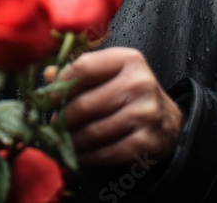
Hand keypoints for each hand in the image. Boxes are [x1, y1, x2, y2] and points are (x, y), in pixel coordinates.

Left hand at [45, 47, 182, 165]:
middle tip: (53, 125)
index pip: (84, 67)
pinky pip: (106, 153)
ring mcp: (145, 114)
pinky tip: (79, 154)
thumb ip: (78, 72)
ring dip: (72, 140)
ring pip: (93, 132)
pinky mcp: (146, 142)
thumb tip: (48, 75)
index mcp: (128, 60)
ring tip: (63, 140)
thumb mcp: (109, 74)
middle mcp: (140, 84)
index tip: (49, 98)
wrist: (167, 122)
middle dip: (63, 118)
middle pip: (85, 104)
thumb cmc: (130, 94)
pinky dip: (87, 156)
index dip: (61, 85)